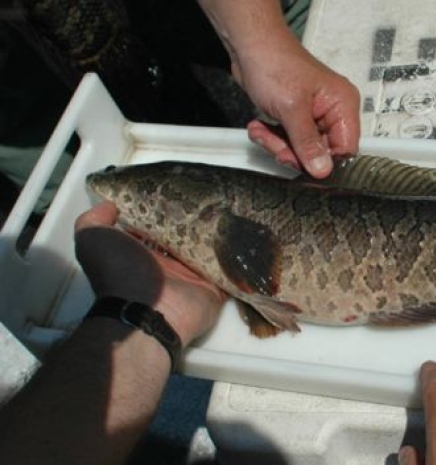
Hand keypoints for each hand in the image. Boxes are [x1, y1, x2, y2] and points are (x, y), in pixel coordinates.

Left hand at [74, 202, 226, 345]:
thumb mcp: (94, 240)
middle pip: (187, 237)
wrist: (145, 312)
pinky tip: (245, 235)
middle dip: (198, 220)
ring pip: (210, 250)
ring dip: (220, 235)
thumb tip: (109, 204)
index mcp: (144, 253)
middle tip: (212, 196)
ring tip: (233, 209)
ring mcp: (193, 277)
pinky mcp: (215, 288)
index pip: (158, 227)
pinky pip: (230, 270)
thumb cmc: (120, 273)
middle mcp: (169, 265)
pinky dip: (237, 258)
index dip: (166, 209)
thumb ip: (94, 220)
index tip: (179, 189)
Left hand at [236, 40, 360, 178]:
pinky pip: (289, 139)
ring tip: (260, 130)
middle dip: (294, 152)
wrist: (249, 45)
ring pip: (302, 148)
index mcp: (342, 105)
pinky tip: (259, 127)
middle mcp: (333, 111)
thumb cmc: (274, 64)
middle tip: (276, 148)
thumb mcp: (292, 108)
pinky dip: (272, 137)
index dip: (325, 161)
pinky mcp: (296, 117)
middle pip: (322, 152)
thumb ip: (307, 143)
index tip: (302, 163)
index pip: (346, 148)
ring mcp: (314, 114)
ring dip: (278, 145)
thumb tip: (323, 171)